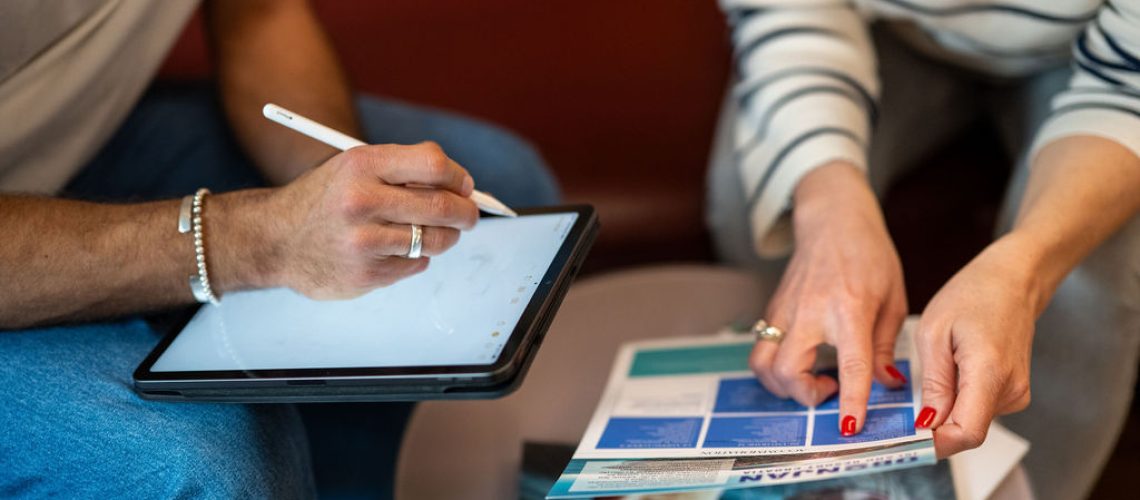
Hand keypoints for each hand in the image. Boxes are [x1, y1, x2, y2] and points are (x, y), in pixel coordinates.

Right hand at [244, 141, 477, 298]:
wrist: (273, 240)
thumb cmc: (324, 200)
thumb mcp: (353, 168)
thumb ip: (402, 170)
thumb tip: (463, 188)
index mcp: (361, 164)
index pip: (433, 164)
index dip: (458, 177)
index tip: (465, 187)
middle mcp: (361, 201)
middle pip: (442, 207)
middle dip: (466, 213)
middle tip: (470, 216)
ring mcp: (363, 242)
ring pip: (434, 240)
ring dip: (444, 238)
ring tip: (434, 234)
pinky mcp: (365, 275)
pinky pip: (415, 265)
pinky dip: (415, 258)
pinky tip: (394, 251)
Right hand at [750, 161, 907, 435]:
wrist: (832, 218)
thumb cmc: (868, 255)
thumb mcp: (892, 298)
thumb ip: (885, 345)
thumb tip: (885, 383)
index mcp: (849, 308)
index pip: (849, 364)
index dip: (851, 400)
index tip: (850, 428)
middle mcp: (809, 311)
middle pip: (786, 370)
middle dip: (804, 395)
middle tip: (829, 391)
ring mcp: (784, 310)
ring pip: (762, 363)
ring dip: (781, 385)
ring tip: (810, 379)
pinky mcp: (772, 310)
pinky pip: (761, 349)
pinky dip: (774, 367)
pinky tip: (800, 362)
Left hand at [914, 234, 1043, 457]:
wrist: (1012, 281)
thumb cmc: (972, 296)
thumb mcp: (934, 334)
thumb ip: (934, 384)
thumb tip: (927, 424)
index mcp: (990, 373)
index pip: (966, 432)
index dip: (935, 443)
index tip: (906, 441)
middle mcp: (1011, 389)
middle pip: (966, 430)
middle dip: (933, 428)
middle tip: (901, 414)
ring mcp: (1016, 392)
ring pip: (971, 420)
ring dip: (945, 411)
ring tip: (933, 374)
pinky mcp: (1013, 391)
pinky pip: (979, 408)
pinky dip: (957, 401)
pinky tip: (949, 374)